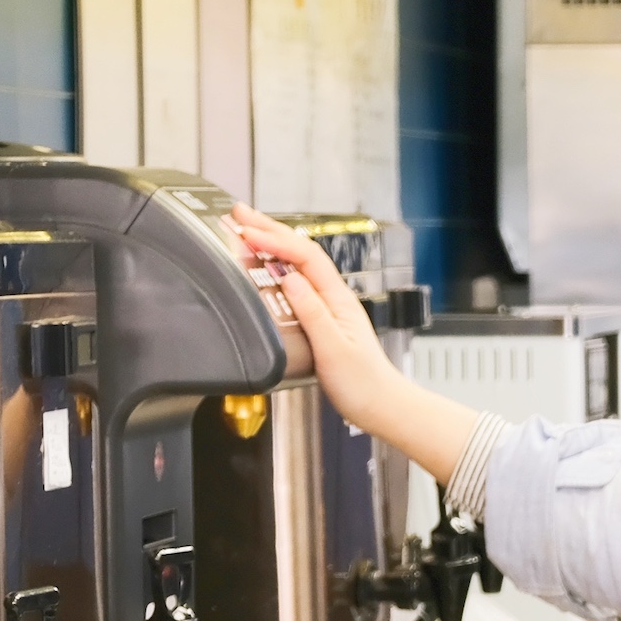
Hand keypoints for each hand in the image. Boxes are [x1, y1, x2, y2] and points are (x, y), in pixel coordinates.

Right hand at [230, 207, 477, 481]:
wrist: (380, 407)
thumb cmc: (361, 384)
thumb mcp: (333, 349)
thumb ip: (312, 312)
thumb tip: (289, 277)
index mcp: (338, 300)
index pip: (305, 257)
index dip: (276, 240)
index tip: (247, 231)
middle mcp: (334, 298)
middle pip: (301, 253)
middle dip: (271, 230)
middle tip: (240, 214)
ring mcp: (328, 308)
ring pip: (298, 265)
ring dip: (273, 244)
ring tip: (247, 230)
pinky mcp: (321, 320)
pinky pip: (297, 284)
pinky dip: (277, 268)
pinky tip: (266, 267)